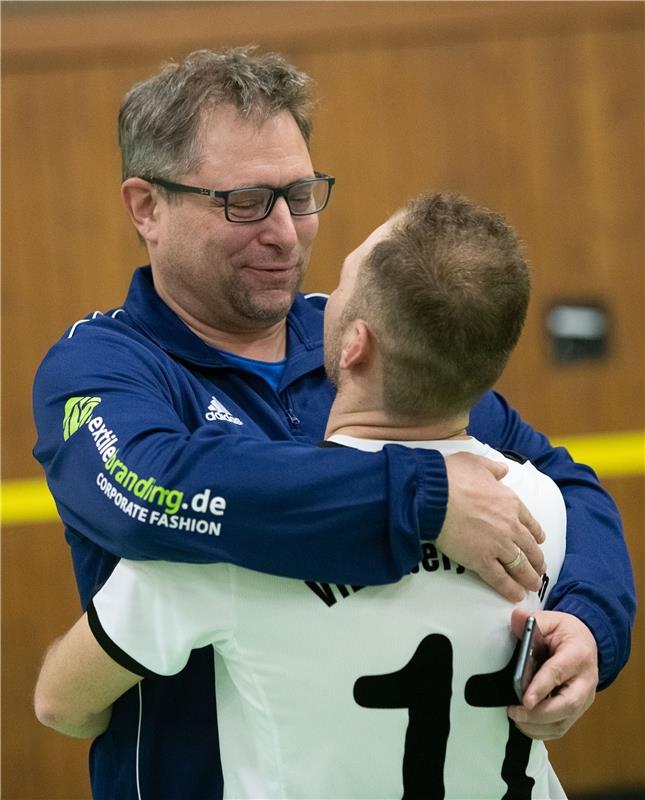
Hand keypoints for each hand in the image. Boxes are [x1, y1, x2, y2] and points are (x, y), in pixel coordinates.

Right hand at [437, 452, 545, 601]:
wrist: (434, 495)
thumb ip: (493, 468)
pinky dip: (509, 588)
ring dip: (528, 577)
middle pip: (529, 547)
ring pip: (519, 565)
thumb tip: (502, 469)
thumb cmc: (451, 476)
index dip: (536, 534)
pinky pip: (500, 579)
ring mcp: (497, 545)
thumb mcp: (476, 462)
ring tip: (533, 585)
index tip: (538, 541)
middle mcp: (509, 526)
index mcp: (510, 502)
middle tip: (540, 568)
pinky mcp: (481, 560)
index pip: (530, 522)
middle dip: (536, 560)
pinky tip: (516, 595)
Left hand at [507, 609, 597, 739]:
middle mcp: (585, 681)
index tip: (525, 700)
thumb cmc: (566, 633)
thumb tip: (516, 618)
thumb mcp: (552, 620)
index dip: (542, 687)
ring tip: (516, 719)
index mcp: (578, 655)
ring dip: (538, 726)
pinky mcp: (578, 710)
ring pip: (564, 721)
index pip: (559, 673)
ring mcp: (584, 699)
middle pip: (567, 705)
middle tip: (515, 712)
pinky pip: (561, 728)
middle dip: (539, 714)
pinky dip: (542, 731)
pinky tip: (525, 725)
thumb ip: (533, 620)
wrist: (587, 643)